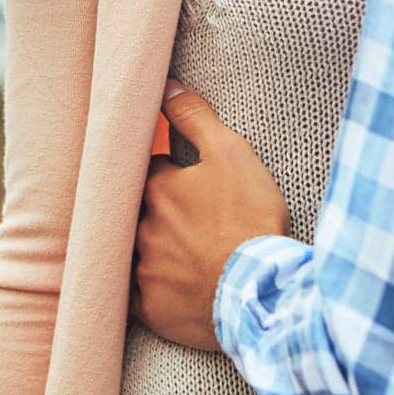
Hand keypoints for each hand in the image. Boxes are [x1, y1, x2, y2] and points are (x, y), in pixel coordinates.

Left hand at [130, 83, 292, 351]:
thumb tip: (166, 86)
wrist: (257, 287)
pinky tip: (167, 283)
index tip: (179, 172)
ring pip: (136, 250)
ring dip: (152, 245)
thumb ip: (194, 116)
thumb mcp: (229, 152)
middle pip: (137, 209)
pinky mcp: (150, 308)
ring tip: (179, 247)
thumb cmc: (247, 214)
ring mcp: (143, 270)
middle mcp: (140, 227)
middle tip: (181, 211)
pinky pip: (139, 296)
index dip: (166, 167)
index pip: (149, 168)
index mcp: (158, 188)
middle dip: (154, 207)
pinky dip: (151, 287)